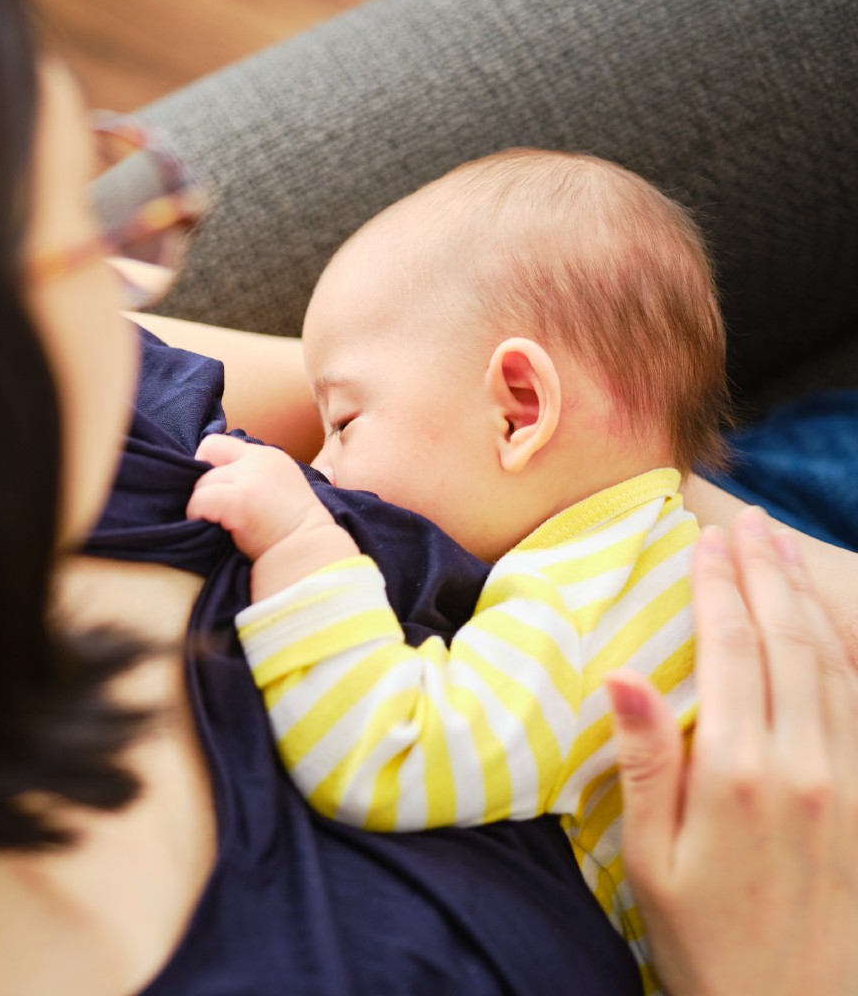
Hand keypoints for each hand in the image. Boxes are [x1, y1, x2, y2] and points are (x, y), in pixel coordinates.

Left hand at [189, 434, 327, 557]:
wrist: (310, 553)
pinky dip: (196, 514)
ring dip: (202, 503)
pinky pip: (199, 500)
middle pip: (208, 451)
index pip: (221, 442)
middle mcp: (260, 459)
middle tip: (214, 506)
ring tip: (218, 523)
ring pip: (202, 481)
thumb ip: (254, 477)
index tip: (216, 487)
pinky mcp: (240, 499)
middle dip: (205, 480)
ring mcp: (250, 478)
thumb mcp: (279, 490)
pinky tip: (209, 528)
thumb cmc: (293, 532)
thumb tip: (216, 481)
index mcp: (269, 456)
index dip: (210, 462)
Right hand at [605, 507, 857, 995]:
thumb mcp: (649, 856)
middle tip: (749, 524)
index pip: (729, 650)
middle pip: (787, 641)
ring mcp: (847, 780)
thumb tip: (623, 675)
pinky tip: (832, 623)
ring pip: (832, 662)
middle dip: (766, 573)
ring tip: (785, 550)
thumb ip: (644, 760)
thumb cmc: (704, 936)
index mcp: (737, 773)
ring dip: (807, 598)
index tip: (705, 543)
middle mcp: (803, 764)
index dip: (717, 589)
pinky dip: (847, 649)